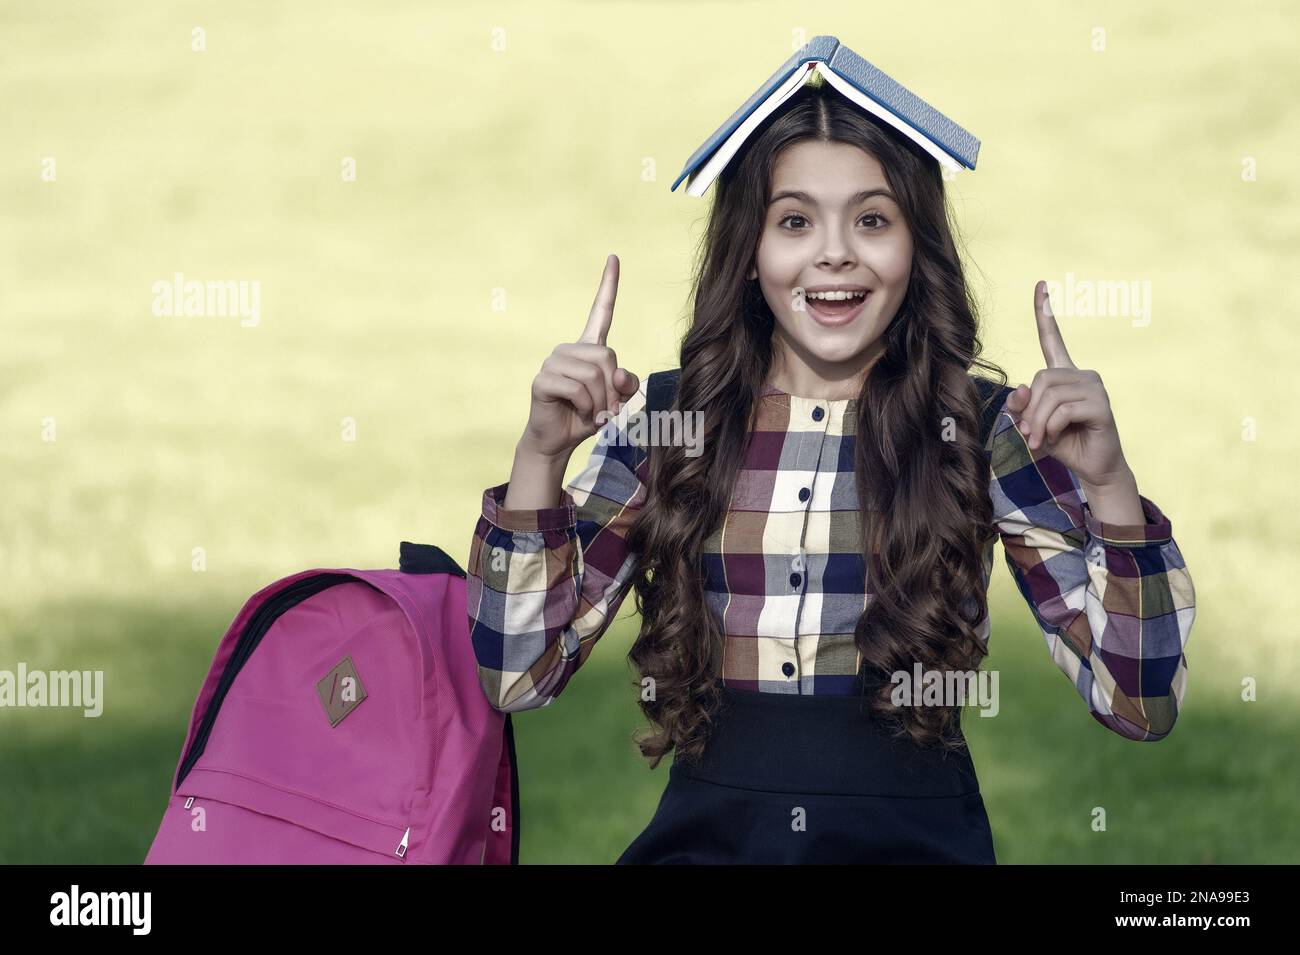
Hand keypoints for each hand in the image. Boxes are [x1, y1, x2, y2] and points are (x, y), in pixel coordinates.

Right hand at [518, 254, 641, 458]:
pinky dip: (585, 407)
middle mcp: (569, 349)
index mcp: (589, 348)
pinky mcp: (542, 379)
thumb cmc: (587, 416)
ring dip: (599, 402)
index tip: (614, 257)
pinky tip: (579, 413)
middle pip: (607, 357)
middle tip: (605, 409)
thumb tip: (619, 373)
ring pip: (593, 375)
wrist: (559, 439)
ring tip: (592, 414)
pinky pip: (576, 388)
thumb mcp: (616, 401)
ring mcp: (553, 361)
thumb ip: (627, 385)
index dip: (608, 286)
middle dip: (612, 389)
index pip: (601, 311)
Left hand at [1003, 281, 1131, 488]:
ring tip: (1039, 440)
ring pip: (1049, 394)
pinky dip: (1050, 427)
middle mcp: (1082, 375)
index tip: (1040, 285)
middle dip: (1029, 410)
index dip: (1045, 313)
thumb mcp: (1032, 425)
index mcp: (1064, 375)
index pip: (1052, 339)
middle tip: (1029, 435)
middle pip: (1040, 378)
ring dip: (1037, 422)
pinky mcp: (1101, 404)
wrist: (1092, 468)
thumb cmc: (1063, 443)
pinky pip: (1063, 409)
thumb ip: (1020, 406)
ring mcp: (1094, 387)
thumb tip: (1017, 389)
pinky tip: (1053, 438)